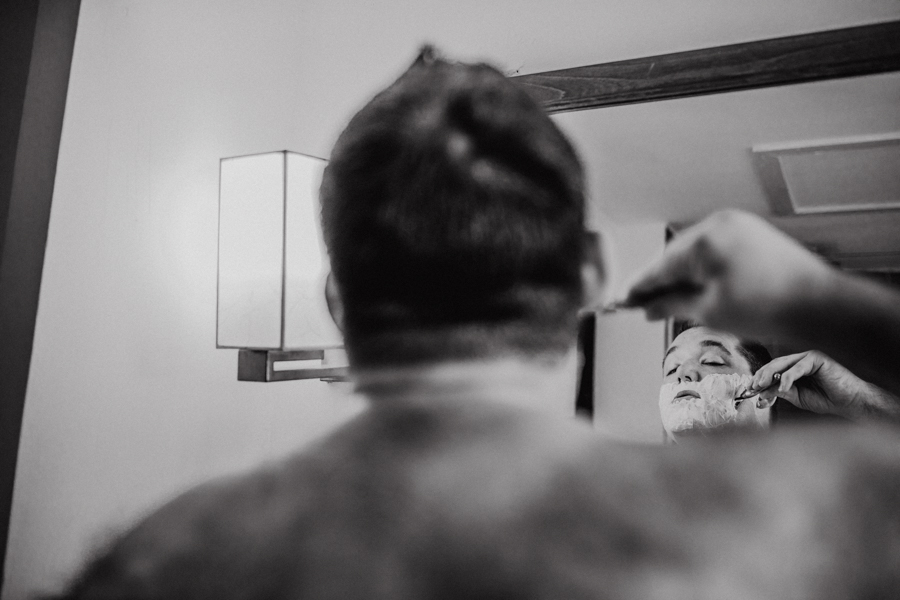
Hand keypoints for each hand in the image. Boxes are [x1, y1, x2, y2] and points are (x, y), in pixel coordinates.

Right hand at [622, 210, 832, 340]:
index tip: (620, 301)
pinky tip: (700, 289)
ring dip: (684, 276)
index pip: (659, 266)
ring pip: (696, 253)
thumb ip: (671, 304)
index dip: (638, 287)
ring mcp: (738, 225)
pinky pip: (717, 250)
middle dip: (662, 282)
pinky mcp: (754, 234)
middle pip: (676, 256)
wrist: (821, 306)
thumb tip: (648, 307)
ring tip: (674, 303)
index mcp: (703, 240)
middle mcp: (718, 224)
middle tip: (644, 307)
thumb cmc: (767, 309)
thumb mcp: (709, 312)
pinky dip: (705, 269)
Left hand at [749, 350, 899, 421]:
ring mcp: (807, 357)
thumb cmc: (826, 399)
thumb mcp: (797, 397)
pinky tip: (782, 388)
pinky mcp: (817, 359)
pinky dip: (788, 378)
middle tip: (753, 388)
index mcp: (793, 368)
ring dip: (770, 376)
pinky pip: (798, 368)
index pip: (771, 371)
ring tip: (761, 386)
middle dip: (761, 377)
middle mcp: (799, 360)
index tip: (748, 391)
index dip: (759, 380)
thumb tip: (761, 391)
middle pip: (773, 365)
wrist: (849, 402)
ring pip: (782, 364)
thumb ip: (781, 391)